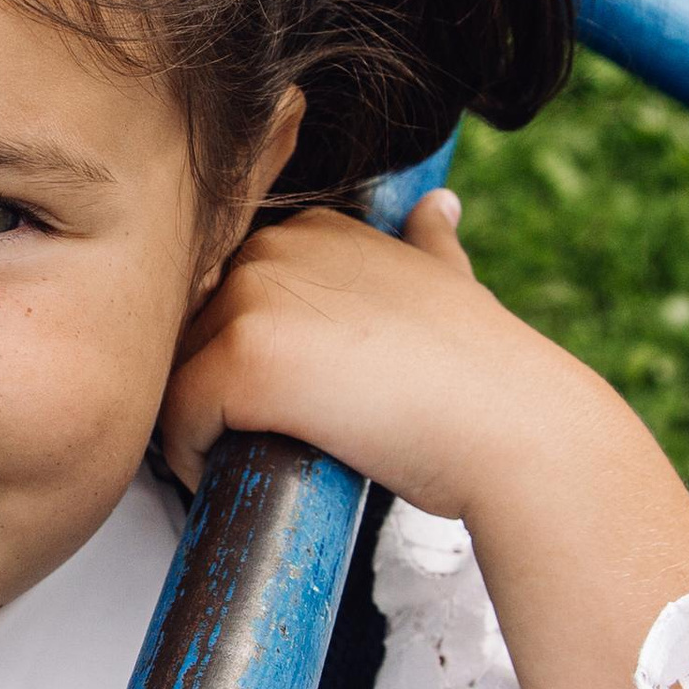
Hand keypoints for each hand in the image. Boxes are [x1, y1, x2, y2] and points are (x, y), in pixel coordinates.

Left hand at [161, 191, 688, 688]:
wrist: (512, 427)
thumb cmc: (483, 374)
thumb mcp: (453, 280)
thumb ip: (430, 245)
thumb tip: (438, 208)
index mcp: (312, 228)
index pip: (225, 292)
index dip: (237, 354)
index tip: (269, 401)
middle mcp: (273, 246)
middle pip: (190, 330)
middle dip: (204, 388)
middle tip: (240, 442)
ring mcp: (252, 297)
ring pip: (175, 372)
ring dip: (191, 425)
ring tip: (233, 463)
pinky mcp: (240, 359)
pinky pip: (175, 419)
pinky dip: (189, 459)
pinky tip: (224, 480)